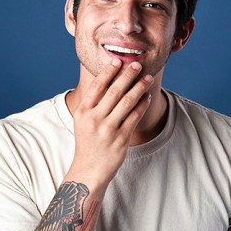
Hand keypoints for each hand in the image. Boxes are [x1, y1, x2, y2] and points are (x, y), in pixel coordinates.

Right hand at [70, 59, 153, 185]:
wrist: (89, 170)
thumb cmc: (87, 142)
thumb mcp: (82, 121)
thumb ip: (92, 104)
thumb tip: (108, 81)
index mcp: (83, 112)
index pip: (97, 86)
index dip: (109, 72)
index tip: (118, 61)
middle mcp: (95, 119)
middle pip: (114, 91)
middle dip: (128, 75)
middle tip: (137, 65)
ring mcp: (109, 129)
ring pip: (127, 102)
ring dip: (139, 88)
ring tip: (147, 78)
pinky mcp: (121, 139)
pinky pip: (135, 117)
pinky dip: (142, 105)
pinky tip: (147, 97)